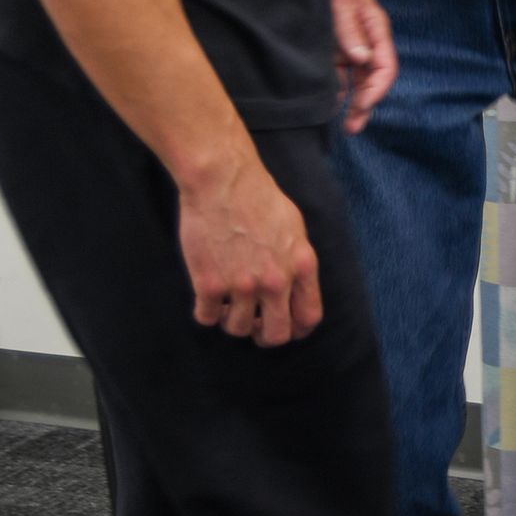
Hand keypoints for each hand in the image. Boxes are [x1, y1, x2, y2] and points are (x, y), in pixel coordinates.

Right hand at [177, 147, 322, 346]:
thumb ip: (296, 261)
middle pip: (277, 335)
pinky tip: (207, 295)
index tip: (285, 326)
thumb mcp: (294, 227)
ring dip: (232, 320)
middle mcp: (275, 281)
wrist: (222, 180)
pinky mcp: (209, 284)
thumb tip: (295, 288)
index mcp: (301, 266)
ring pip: (238, 329)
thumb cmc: (258, 196)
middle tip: (255, 325)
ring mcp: (242, 285)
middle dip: (265, 335)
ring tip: (227, 302)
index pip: (309, 317)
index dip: (297, 329)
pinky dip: (206, 312)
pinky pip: (207, 318)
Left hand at [329, 0, 396, 132]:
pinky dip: (336, 92)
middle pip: (372, 79)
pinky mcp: (332, 50)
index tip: (362, 105)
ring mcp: (348, 46)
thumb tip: (362, 58)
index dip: (376, 89)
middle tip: (352, 128)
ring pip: (356, 82)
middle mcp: (365, 41)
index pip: (385, 66)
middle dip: (365, 104)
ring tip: (344, 127)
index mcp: (375, 28)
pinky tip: (327, 107)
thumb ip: (350, 28)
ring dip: (352, 103)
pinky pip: (338, 76)